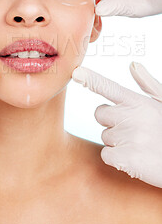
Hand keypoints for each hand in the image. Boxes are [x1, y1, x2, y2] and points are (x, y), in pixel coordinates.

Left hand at [72, 62, 161, 187]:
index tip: (76, 73)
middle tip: (134, 128)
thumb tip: (133, 65)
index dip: (91, 79)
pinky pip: (106, 155)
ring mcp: (127, 139)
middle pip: (99, 114)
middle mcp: (130, 117)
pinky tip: (137, 158)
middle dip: (111, 121)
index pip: (109, 87)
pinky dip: (118, 159)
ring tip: (141, 144)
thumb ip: (147, 85)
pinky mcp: (125, 159)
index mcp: (138, 102)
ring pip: (105, 136)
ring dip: (118, 141)